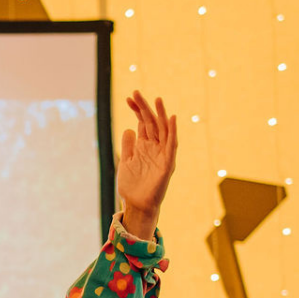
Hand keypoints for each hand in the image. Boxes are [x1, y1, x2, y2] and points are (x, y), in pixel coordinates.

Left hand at [117, 91, 176, 238]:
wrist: (137, 204)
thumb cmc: (132, 185)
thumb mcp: (126, 161)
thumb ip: (128, 146)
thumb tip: (129, 129)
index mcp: (144, 145)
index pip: (142, 122)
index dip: (136, 110)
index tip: (128, 98)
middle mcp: (155, 147)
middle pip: (151, 122)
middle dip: (144, 107)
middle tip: (135, 92)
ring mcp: (162, 154)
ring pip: (164, 130)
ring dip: (161, 114)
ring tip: (157, 99)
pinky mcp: (167, 163)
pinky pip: (172, 145)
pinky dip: (172, 131)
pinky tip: (171, 118)